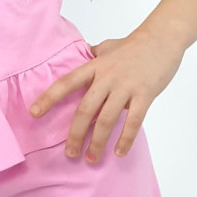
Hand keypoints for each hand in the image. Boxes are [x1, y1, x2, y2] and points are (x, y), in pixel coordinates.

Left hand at [27, 34, 182, 161]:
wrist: (163, 38)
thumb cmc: (134, 44)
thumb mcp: (107, 47)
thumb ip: (93, 56)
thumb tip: (82, 57)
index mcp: (95, 67)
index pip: (66, 83)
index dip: (48, 98)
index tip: (34, 113)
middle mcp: (107, 77)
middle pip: (85, 109)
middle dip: (76, 134)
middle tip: (70, 153)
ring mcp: (126, 87)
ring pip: (107, 119)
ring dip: (98, 142)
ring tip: (92, 158)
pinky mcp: (145, 94)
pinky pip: (134, 121)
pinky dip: (126, 139)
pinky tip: (119, 152)